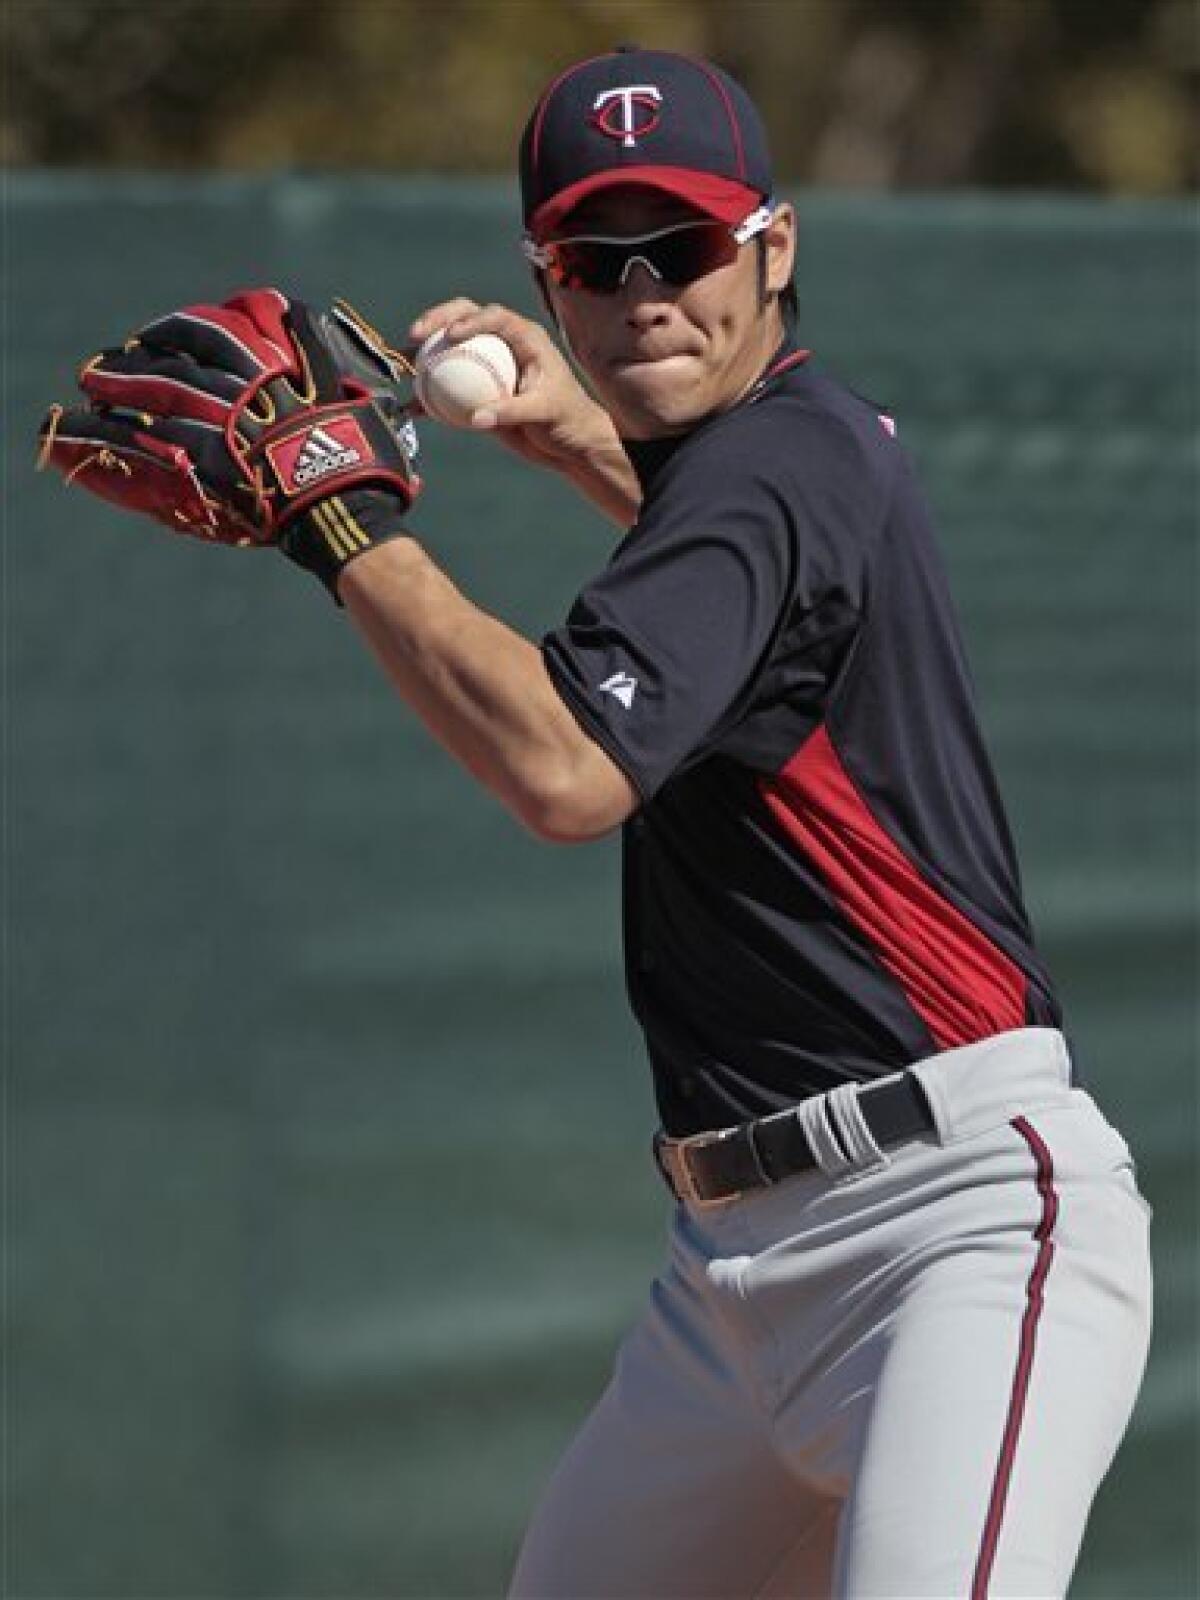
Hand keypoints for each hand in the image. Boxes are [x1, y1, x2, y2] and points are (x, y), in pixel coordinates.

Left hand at [38, 290, 421, 595]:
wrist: (344, 508)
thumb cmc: (364, 460)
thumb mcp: (354, 394)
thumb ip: (322, 354)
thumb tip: (306, 316)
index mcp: (275, 366)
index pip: (219, 329)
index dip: (183, 327)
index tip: (163, 332)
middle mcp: (242, 386)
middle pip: (178, 354)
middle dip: (144, 352)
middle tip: (119, 354)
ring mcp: (222, 421)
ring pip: (158, 390)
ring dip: (122, 383)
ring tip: (95, 384)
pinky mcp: (206, 461)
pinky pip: (151, 442)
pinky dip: (118, 435)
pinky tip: (95, 432)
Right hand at [408, 299, 639, 525]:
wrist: (569, 444)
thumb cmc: (566, 420)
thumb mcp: (544, 412)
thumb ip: (512, 411)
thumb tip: (476, 417)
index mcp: (524, 338)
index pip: (494, 317)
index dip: (469, 320)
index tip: (450, 336)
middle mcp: (502, 345)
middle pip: (464, 319)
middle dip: (436, 321)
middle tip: (415, 336)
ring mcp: (488, 366)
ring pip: (450, 351)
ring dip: (424, 356)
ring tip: (403, 366)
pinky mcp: (478, 390)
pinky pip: (449, 389)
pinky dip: (430, 397)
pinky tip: (412, 408)